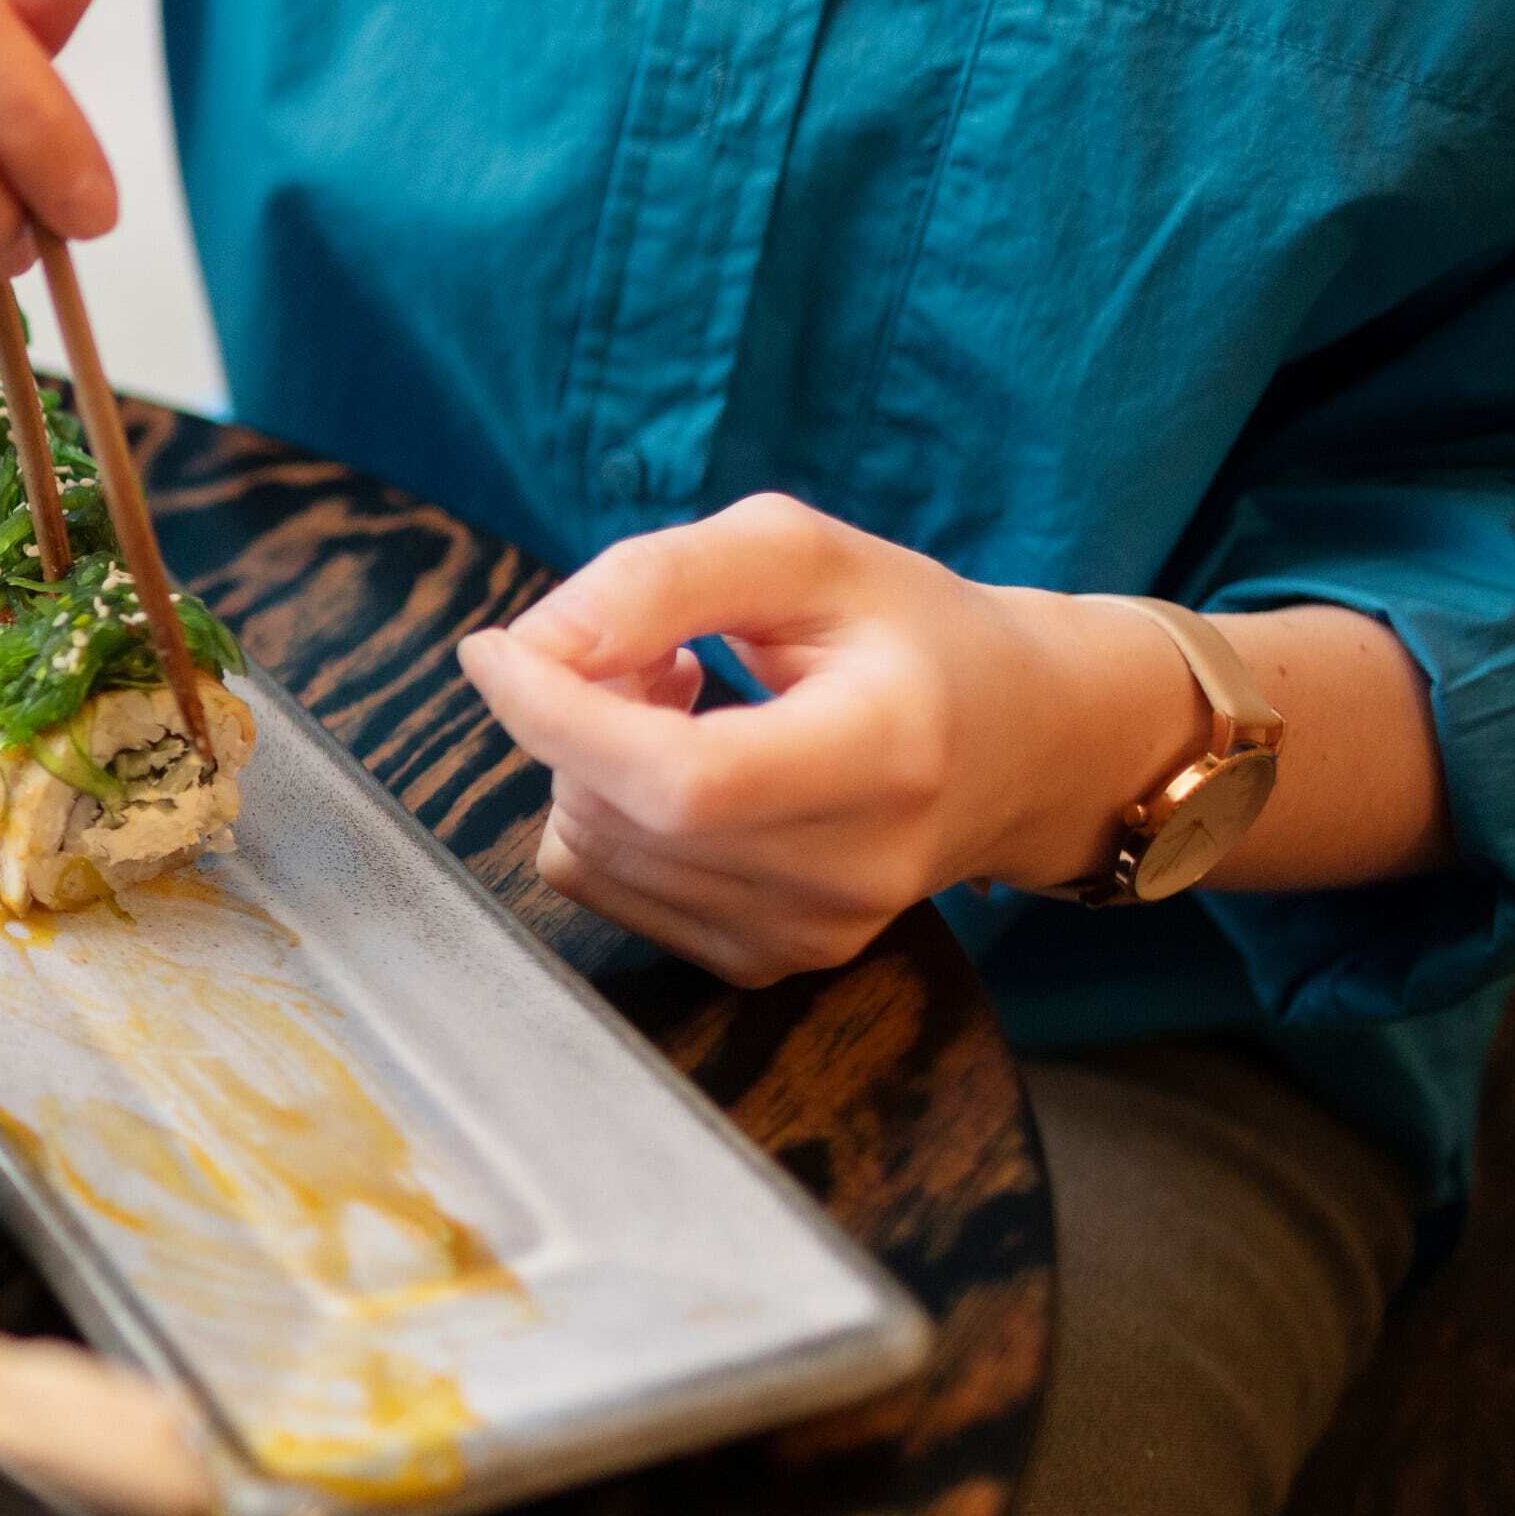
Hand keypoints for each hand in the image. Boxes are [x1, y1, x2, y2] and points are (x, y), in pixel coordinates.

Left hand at [455, 494, 1209, 984]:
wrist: (1019, 744)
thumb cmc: (909, 632)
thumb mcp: (802, 555)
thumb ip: (659, 580)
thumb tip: (533, 646)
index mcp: (884, 757)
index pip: (680, 777)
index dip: (560, 714)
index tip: (495, 647)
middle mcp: (850, 872)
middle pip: (622, 809)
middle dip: (580, 711)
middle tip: (655, 651)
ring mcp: (808, 934)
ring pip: (592, 847)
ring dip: (591, 758)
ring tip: (686, 701)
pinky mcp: (766, 960)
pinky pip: (604, 885)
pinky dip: (607, 811)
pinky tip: (683, 764)